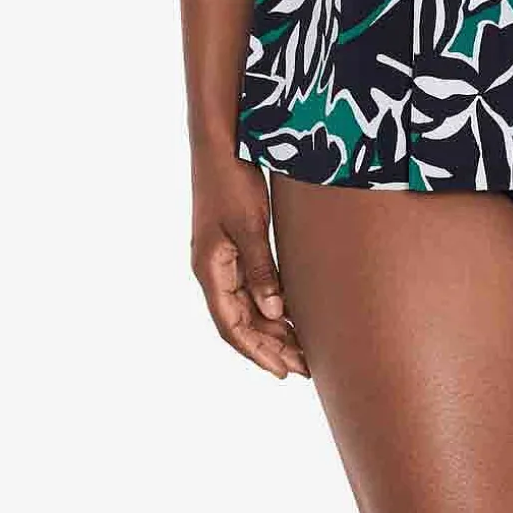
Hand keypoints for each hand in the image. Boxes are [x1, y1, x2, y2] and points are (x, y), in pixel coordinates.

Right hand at [190, 149, 310, 379]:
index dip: (257, 351)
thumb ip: (261, 270)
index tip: (284, 371)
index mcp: (209, 269)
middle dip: (269, 347)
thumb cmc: (232, 179)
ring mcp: (220, 258)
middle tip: (303, 368)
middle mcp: (211, 269)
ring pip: (245, 307)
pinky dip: (268, 306)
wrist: (219, 142)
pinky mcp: (231, 245)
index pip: (232, 326)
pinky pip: (249, 287)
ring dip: (270, 330)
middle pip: (239, 322)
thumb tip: (274, 314)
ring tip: (300, 349)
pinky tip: (289, 314)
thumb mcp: (250, 224)